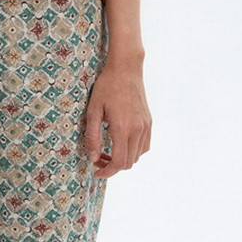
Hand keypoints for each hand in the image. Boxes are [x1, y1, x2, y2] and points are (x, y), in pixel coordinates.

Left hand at [83, 60, 151, 177]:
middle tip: (97, 159)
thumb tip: (92, 157)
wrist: (126, 69)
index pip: (119, 162)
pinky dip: (133, 151)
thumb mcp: (93, 111)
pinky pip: (144, 146)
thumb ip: (92, 136)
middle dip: (112, 166)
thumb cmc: (107, 87)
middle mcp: (137, 129)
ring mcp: (145, 126)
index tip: (96, 171)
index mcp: (122, 127)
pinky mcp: (149, 122)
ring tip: (107, 151)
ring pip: (137, 156)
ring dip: (122, 159)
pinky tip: (121, 143)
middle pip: (128, 162)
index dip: (107, 172)